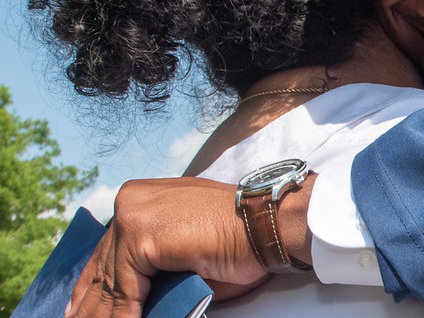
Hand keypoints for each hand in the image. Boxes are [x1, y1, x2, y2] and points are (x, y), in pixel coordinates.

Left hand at [66, 177, 266, 316]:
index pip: (107, 254)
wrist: (264, 226)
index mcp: (140, 198)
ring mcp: (134, 214)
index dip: (91, 291)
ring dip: (106, 317)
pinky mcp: (142, 233)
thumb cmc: (234, 241)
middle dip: (94, 309)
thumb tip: (123, 304)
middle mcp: (131, 200)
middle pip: (104, 269)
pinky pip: (124, 290)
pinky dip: (123, 316)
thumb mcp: (179, 254)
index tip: (77, 314)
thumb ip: (150, 269)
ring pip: (111, 283)